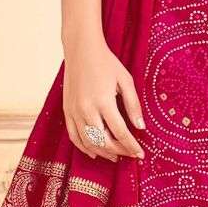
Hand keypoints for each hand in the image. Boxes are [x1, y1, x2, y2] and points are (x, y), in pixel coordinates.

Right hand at [62, 31, 145, 161]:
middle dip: (119, 151)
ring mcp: (74, 111)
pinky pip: (74, 136)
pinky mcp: (66, 111)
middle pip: (104, 141)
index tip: (140, 154)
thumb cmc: (106, 63)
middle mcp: (87, 109)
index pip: (120, 133)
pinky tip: (94, 153)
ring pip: (88, 142)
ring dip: (103, 153)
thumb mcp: (126, 80)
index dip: (131, 146)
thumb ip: (133, 105)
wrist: (81, 50)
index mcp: (104, 101)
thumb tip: (141, 127)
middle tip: (130, 154)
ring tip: (115, 156)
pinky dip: (84, 147)